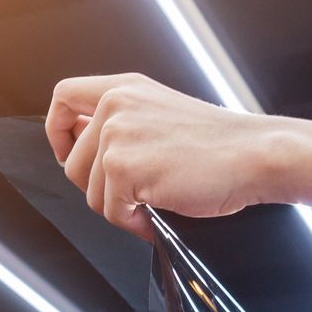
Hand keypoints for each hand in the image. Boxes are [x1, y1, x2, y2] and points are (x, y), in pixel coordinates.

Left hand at [46, 73, 277, 239]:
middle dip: (97, 189)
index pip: (63, 98)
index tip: (68, 151)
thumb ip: (124, 122)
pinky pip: (110, 211)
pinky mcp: (124, 168)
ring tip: (151, 205)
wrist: (253, 155)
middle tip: (130, 195)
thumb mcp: (163, 112)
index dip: (57, 130)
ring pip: (90, 193)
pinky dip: (133, 223)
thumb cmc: (221, 144)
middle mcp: (116, 106)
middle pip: (71, 162)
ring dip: (119, 209)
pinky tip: (156, 215)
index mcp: (124, 89)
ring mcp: (117, 136)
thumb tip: (88, 148)